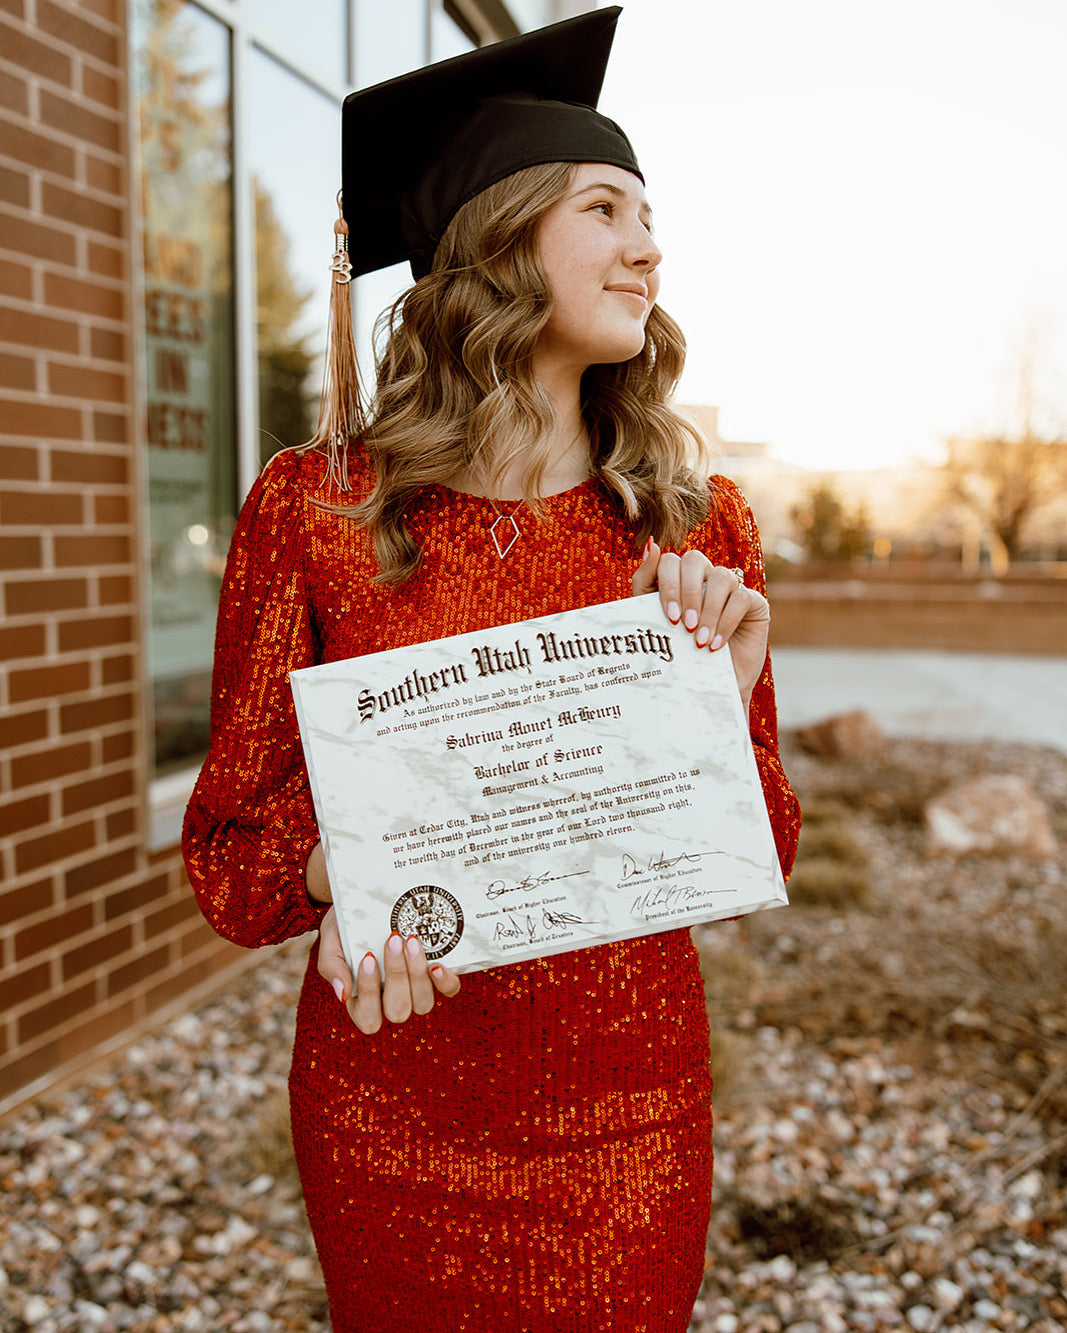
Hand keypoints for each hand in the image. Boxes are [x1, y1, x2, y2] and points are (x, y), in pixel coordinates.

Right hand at [317, 907, 460, 1034]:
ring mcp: (416, 990)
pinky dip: (445, 981)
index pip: (368, 1017)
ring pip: (423, 1003)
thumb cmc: (346, 927)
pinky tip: (437, 964)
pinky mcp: (436, 975)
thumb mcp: (331, 941)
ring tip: (411, 941)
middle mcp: (391, 1001)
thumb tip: (344, 994)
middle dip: (396, 975)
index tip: (367, 957)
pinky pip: (449, 990)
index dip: (369, 993)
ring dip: (417, 973)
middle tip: (393, 940)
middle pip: (399, 1010)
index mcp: (363, 1002)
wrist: (368, 901)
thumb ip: (332, 967)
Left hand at [632, 539, 769, 712]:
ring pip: (721, 576)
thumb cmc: (679, 652)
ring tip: (699, 640)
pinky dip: (725, 622)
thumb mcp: (655, 619)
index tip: (669, 617)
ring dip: (708, 610)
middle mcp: (705, 577)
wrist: (708, 687)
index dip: (668, 585)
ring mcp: (731, 587)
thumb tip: (651, 545)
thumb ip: (646, 582)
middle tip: (683, 625)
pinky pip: (741, 597)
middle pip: (694, 560)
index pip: (670, 561)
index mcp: (679, 578)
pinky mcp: (754, 601)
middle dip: (687, 593)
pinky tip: (715, 645)